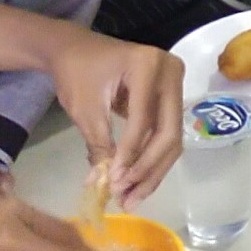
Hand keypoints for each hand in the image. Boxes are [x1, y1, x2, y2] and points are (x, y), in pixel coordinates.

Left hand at [45, 29, 185, 202]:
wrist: (76, 51)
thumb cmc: (77, 73)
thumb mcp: (85, 108)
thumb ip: (99, 144)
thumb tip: (105, 184)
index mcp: (149, 66)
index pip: (144, 119)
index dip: (130, 154)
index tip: (113, 183)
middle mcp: (172, 72)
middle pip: (168, 132)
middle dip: (147, 169)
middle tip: (127, 198)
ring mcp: (175, 84)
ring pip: (171, 138)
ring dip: (151, 171)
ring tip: (131, 198)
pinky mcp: (171, 97)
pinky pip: (165, 133)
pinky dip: (150, 159)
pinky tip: (136, 182)